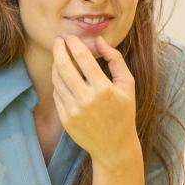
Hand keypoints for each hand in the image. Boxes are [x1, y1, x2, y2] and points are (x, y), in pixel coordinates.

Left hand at [51, 35, 138, 165]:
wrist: (114, 146)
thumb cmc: (124, 113)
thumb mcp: (127, 86)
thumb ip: (116, 60)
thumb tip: (99, 41)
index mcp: (104, 89)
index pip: (83, 59)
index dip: (74, 44)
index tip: (70, 37)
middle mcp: (86, 99)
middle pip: (64, 66)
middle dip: (58, 49)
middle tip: (57, 41)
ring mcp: (73, 110)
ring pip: (57, 80)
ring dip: (56, 65)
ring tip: (60, 57)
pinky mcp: (65, 118)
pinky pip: (56, 94)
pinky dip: (58, 83)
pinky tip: (64, 78)